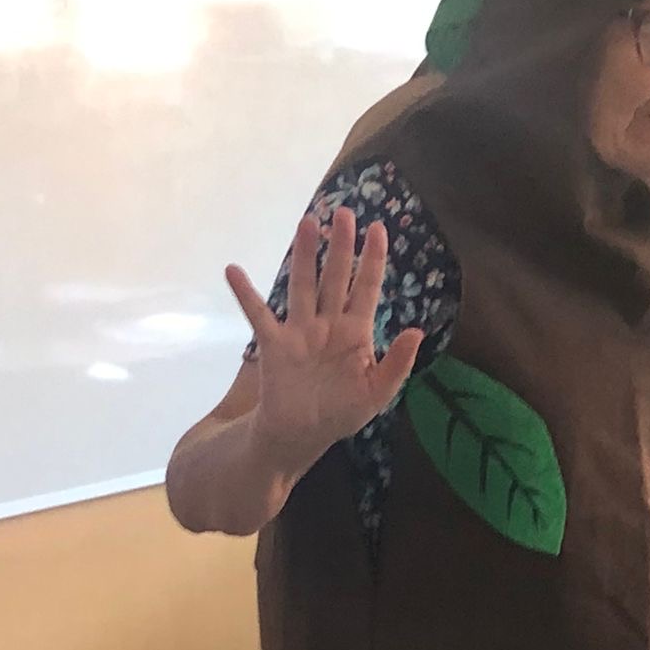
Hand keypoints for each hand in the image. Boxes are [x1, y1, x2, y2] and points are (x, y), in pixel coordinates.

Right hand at [226, 207, 423, 475]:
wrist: (301, 436)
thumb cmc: (340, 414)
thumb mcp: (377, 394)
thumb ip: (397, 364)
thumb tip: (416, 330)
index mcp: (356, 333)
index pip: (367, 287)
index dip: (372, 259)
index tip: (378, 229)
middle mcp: (328, 324)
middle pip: (335, 276)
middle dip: (340, 246)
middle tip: (343, 212)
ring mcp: (300, 331)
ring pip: (303, 284)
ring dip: (304, 254)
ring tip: (307, 223)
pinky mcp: (274, 344)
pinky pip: (258, 314)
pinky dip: (246, 293)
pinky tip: (234, 270)